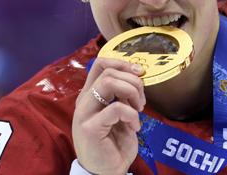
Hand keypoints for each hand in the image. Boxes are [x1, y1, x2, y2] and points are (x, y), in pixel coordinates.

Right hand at [73, 57, 145, 174]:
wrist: (106, 172)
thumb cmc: (114, 143)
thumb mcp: (120, 113)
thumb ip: (122, 95)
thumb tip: (137, 75)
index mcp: (90, 95)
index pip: (100, 64)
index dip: (122, 63)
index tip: (139, 72)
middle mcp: (84, 101)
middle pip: (108, 72)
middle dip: (133, 81)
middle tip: (141, 100)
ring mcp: (85, 114)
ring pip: (109, 83)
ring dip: (132, 93)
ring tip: (139, 110)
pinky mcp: (91, 128)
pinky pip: (117, 108)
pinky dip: (132, 115)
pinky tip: (135, 127)